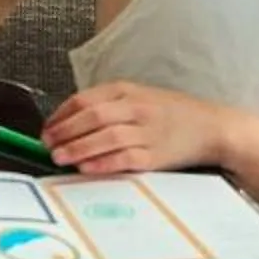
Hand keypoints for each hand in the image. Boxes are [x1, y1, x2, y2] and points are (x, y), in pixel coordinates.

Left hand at [42, 81, 221, 176]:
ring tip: (58, 157)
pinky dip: (103, 163)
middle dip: (64, 131)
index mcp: (127, 90)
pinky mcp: (157, 155)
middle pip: (92, 116)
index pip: (84, 99)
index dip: (61, 115)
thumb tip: (70, 123)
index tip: (46, 128)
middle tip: (46, 144)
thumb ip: (109, 106)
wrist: (212, 127)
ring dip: (78, 148)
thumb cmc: (171, 113)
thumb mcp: (139, 97)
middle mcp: (135, 107)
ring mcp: (147, 131)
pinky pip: (125, 159)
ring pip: (106, 137)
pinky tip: (86, 168)